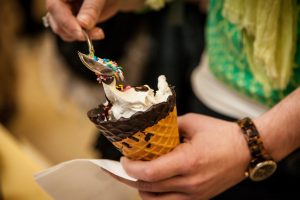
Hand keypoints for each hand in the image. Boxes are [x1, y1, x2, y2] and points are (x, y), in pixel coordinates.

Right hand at [45, 0, 143, 40]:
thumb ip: (91, 8)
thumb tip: (83, 24)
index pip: (55, 7)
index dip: (67, 22)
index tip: (81, 34)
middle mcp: (57, 2)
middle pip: (57, 22)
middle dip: (76, 32)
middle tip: (98, 33)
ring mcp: (63, 13)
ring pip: (64, 31)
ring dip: (81, 36)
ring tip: (99, 33)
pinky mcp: (71, 23)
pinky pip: (72, 34)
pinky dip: (85, 36)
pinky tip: (97, 33)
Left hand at [120, 113, 250, 199]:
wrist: (248, 150)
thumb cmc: (221, 134)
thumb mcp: (192, 123)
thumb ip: (168, 128)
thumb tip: (150, 131)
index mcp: (188, 161)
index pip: (150, 172)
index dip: (130, 168)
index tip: (123, 159)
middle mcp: (191, 183)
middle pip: (148, 187)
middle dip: (129, 177)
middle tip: (121, 166)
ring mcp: (195, 195)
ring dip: (141, 188)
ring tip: (135, 175)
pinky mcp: (199, 199)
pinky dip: (156, 196)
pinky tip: (152, 186)